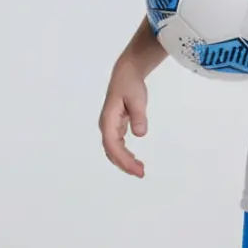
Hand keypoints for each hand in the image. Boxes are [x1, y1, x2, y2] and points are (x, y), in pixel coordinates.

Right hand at [99, 60, 149, 177]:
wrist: (126, 74)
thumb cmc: (131, 85)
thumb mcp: (137, 99)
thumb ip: (139, 116)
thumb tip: (140, 134)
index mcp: (108, 120)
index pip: (112, 145)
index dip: (123, 159)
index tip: (136, 168)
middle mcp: (106, 126)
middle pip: (111, 151)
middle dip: (124, 164)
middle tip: (141, 173)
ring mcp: (110, 127)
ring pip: (114, 150)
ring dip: (124, 161)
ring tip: (139, 170)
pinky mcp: (116, 126)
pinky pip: (118, 145)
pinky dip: (125, 155)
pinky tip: (135, 161)